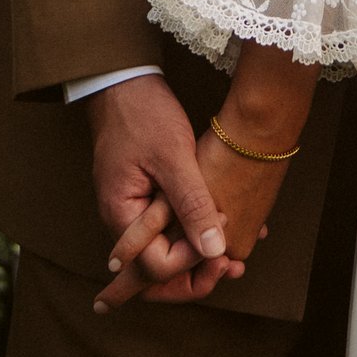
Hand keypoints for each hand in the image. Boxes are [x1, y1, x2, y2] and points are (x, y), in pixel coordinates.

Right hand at [89, 75, 234, 312]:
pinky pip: (168, 228)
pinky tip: (224, 226)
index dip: (191, 260)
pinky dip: (194, 232)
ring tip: (235, 255)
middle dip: (194, 276)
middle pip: (155, 272)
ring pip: (164, 252)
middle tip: (232, 267)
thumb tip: (215, 250)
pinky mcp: (146, 197)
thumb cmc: (144, 113)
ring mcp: (134, 209)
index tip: (220, 239)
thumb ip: (192, 204)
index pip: (155, 266)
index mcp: (122, 215)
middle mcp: (123, 221)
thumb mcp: (173, 156)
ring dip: (198, 256)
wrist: (126, 80)